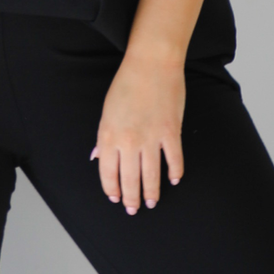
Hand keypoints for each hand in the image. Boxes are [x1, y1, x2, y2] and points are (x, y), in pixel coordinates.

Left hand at [91, 52, 184, 213]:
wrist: (151, 64)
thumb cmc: (127, 84)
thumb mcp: (107, 111)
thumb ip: (103, 137)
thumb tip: (98, 158)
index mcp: (108, 135)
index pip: (107, 172)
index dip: (111, 188)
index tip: (115, 198)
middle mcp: (128, 141)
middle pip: (129, 179)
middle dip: (131, 198)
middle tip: (133, 209)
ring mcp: (151, 138)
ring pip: (151, 175)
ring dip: (152, 192)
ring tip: (152, 202)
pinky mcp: (171, 132)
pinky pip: (174, 159)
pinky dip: (175, 172)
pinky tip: (174, 180)